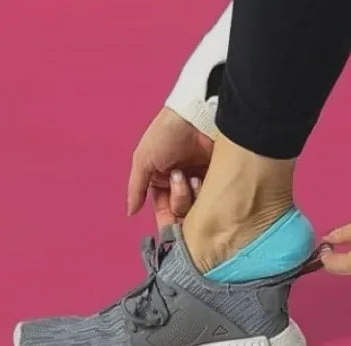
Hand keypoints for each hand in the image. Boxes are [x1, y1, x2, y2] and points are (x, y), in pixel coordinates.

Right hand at [126, 107, 213, 222]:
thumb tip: (130, 211)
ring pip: (198, 208)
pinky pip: (215, 199)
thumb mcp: (143, 160)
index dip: (167, 219)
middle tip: (178, 179)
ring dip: (190, 193)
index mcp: (162, 181)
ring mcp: (202, 181)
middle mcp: (182, 183)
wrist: (195, 116)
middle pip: (183, 213)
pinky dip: (207, 192)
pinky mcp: (220, 177)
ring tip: (190, 174)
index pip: (165, 210)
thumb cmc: (166, 133)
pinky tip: (202, 175)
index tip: (169, 223)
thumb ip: (136, 188)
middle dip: (179, 200)